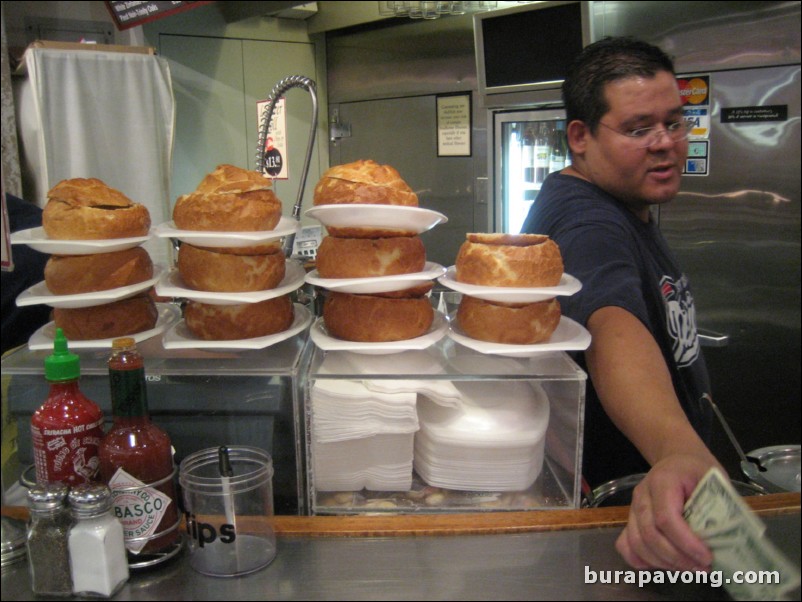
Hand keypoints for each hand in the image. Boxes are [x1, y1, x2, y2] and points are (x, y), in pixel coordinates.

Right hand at [615, 454, 717, 569]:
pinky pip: (625, 544)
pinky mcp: (630, 519)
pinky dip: (639, 560)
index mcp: (663, 481)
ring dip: (663, 563)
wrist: (678, 459)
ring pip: (637, 543)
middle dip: (677, 558)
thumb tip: (724, 543)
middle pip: (650, 534)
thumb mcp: (715, 481)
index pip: (666, 518)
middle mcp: (642, 494)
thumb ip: (717, 508)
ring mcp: (633, 507)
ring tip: (689, 568)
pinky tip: (662, 566)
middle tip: (702, 568)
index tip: (707, 558)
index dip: (685, 543)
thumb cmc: (698, 472)